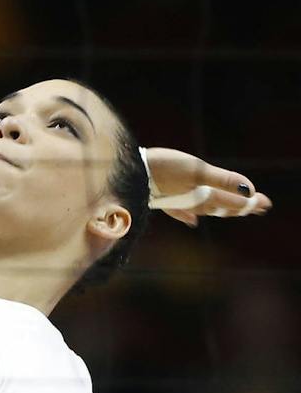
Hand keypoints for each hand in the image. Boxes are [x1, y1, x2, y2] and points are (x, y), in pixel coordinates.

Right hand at [144, 146, 272, 227]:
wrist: (126, 175)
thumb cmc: (163, 169)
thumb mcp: (197, 170)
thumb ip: (223, 181)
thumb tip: (249, 191)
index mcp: (204, 198)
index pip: (233, 203)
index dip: (250, 202)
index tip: (265, 202)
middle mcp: (193, 204)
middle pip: (221, 208)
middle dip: (240, 207)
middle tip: (258, 206)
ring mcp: (177, 203)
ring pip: (204, 210)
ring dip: (221, 210)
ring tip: (233, 211)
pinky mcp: (162, 200)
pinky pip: (182, 212)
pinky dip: (190, 216)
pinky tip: (191, 222)